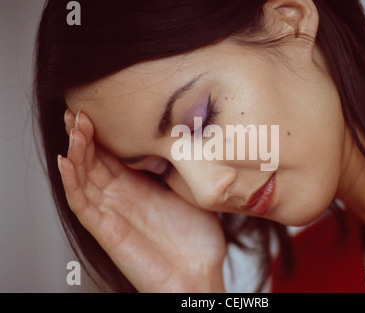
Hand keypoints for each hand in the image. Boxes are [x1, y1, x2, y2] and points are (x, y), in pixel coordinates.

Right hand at [58, 110, 225, 291]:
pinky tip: (65, 161)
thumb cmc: (197, 241)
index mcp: (140, 187)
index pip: (113, 154)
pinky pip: (82, 204)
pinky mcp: (106, 230)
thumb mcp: (191, 193)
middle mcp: (122, 197)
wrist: (199, 276)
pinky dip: (71, 183)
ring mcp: (112, 213)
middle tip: (80, 109)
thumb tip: (191, 139)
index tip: (101, 106)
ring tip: (74, 127)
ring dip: (76, 151)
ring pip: (84, 177)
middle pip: (94, 161)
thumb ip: (183, 170)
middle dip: (85, 135)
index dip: (103, 132)